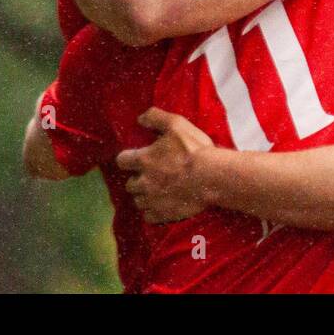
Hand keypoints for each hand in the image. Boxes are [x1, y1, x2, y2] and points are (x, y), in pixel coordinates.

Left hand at [117, 107, 213, 223]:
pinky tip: (162, 205)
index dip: (128, 159)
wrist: (211, 177)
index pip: (122, 161)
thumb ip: (156, 117)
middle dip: (138, 179)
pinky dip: (153, 212)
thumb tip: (140, 118)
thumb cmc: (194, 150)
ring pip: (138, 201)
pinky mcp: (163, 214)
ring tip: (157, 191)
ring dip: (145, 196)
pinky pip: (149, 216)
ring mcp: (152, 200)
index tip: (136, 158)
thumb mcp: (176, 124)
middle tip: (151, 175)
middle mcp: (143, 182)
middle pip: (129, 184)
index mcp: (144, 160)